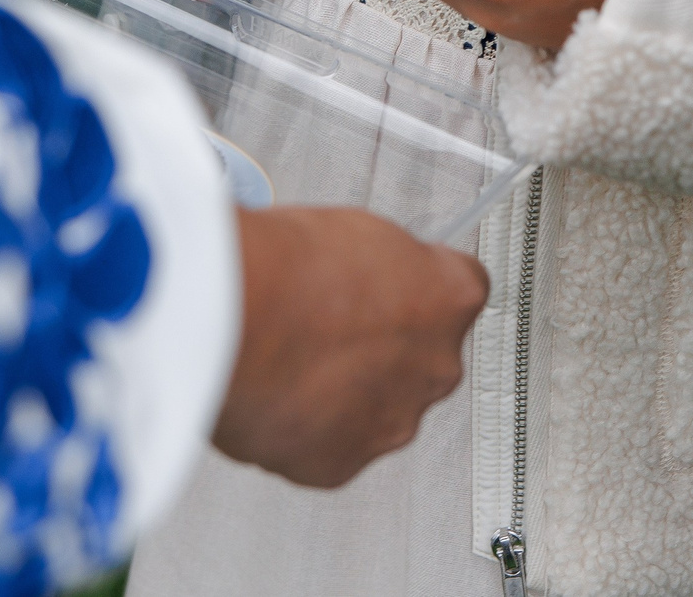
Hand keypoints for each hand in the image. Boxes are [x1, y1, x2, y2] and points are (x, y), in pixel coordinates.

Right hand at [215, 206, 488, 486]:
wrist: (235, 323)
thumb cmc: (288, 269)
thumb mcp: (355, 227)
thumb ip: (383, 263)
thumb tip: (372, 272)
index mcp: (452, 296)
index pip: (457, 289)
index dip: (414, 287)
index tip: (392, 286)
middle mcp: (436, 366)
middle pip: (419, 357)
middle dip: (381, 347)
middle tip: (328, 326)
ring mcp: (393, 420)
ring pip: (377, 406)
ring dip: (345, 390)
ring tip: (292, 360)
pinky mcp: (342, 464)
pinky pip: (331, 443)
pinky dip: (307, 425)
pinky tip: (275, 393)